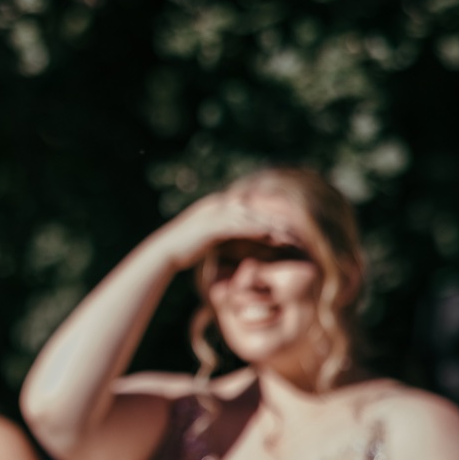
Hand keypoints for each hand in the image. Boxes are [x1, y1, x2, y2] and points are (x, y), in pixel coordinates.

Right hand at [152, 186, 303, 271]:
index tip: (285, 226)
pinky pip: (242, 226)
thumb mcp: (202, 239)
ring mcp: (215, 214)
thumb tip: (226, 238)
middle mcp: (217, 205)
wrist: (163, 253)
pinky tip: (273, 237)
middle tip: (295, 228)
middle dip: (274, 218)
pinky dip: (259, 230)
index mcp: (216, 206)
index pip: (248, 209)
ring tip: (290, 234)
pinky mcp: (214, 226)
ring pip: (251, 217)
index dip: (267, 217)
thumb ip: (217, 233)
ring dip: (271, 224)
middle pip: (253, 210)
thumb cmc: (181, 250)